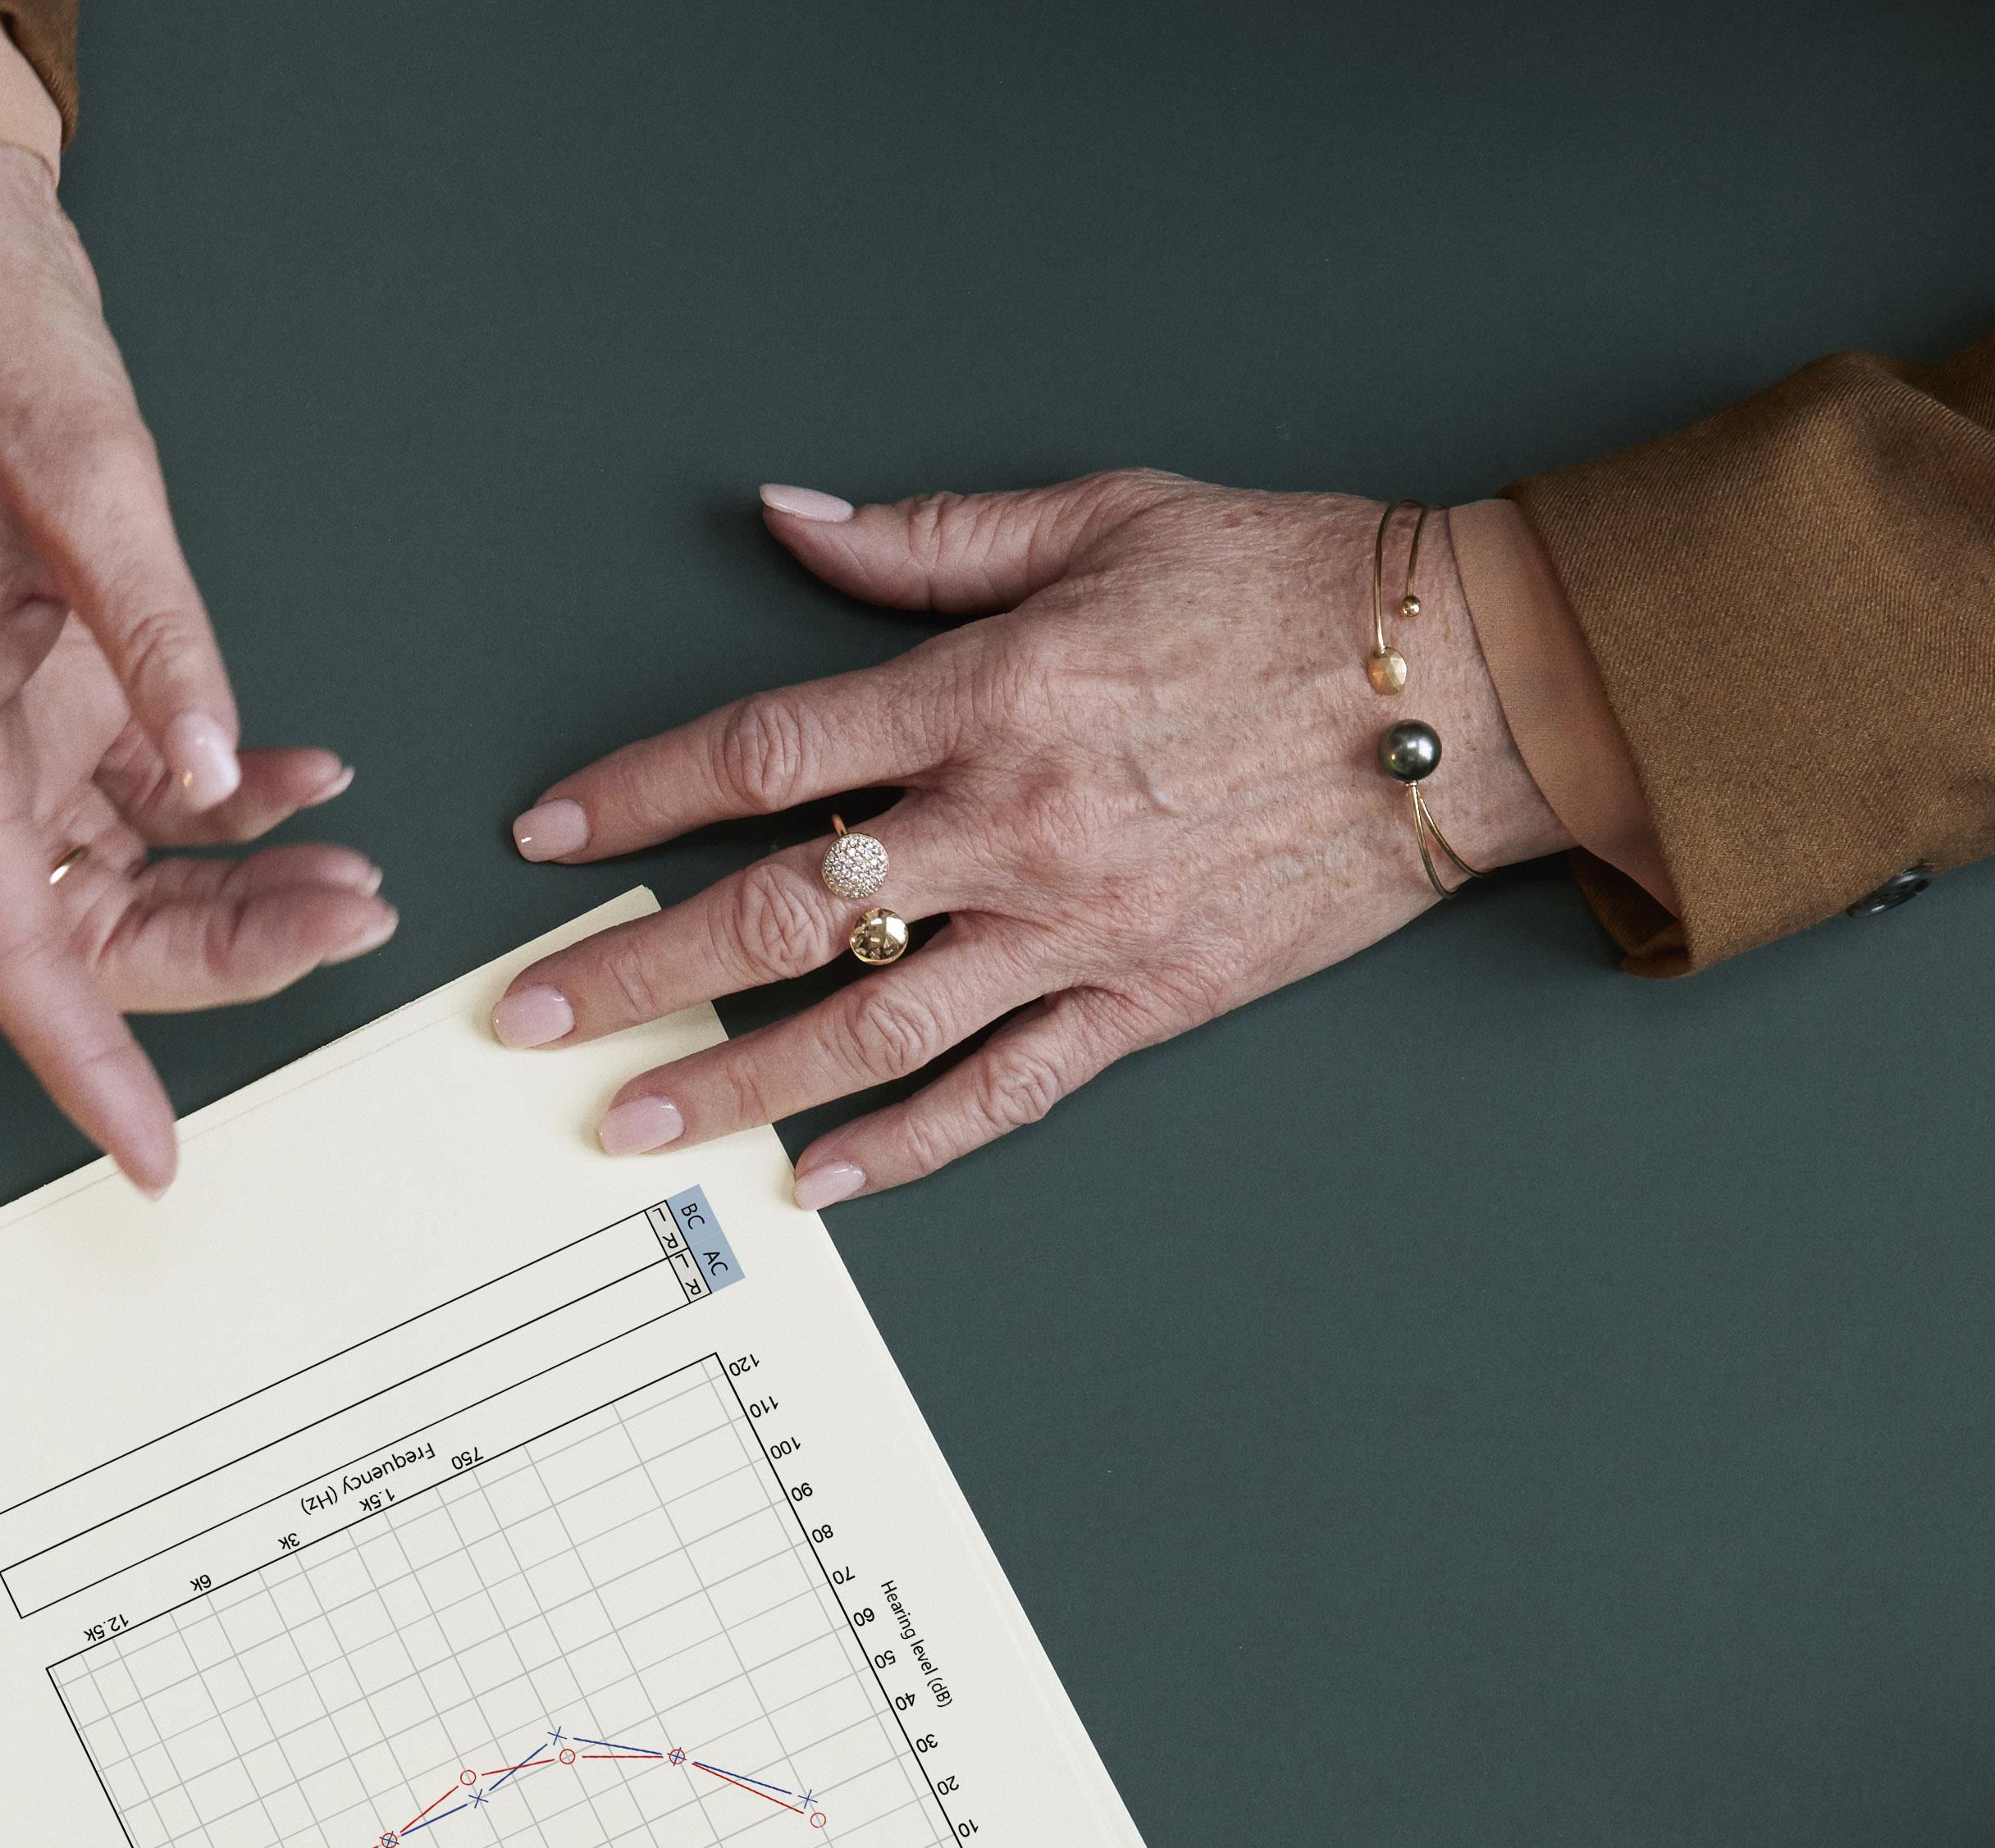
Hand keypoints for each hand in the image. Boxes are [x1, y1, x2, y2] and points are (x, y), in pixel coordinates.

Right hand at [0, 135, 393, 1190]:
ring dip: (243, 895)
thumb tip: (220, 781)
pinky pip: (145, 796)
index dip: (87, 1069)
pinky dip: (236, 808)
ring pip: (126, 878)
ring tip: (362, 880)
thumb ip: (159, 646)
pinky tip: (317, 784)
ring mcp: (8, 728)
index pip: (15, 957)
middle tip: (357, 928)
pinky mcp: (51, 687)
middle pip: (88, 933)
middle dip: (222, 959)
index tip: (155, 1160)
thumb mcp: (89, 490)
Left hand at [502, 475, 1569, 1201]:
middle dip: (636, 966)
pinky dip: (902, 1149)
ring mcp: (1075, 927)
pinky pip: (1000, 1095)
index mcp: (989, 694)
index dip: (638, 794)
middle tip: (528, 1016)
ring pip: (866, 1027)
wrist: (1466, 685)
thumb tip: (786, 517)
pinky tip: (815, 1183)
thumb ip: (928, 542)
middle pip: (780, 912)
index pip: (765, 752)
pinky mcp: (1144, 1002)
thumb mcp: (1104, 516)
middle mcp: (1012, 823)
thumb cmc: (1292, 587)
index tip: (548, 835)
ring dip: (732, 1080)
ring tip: (630, 1119)